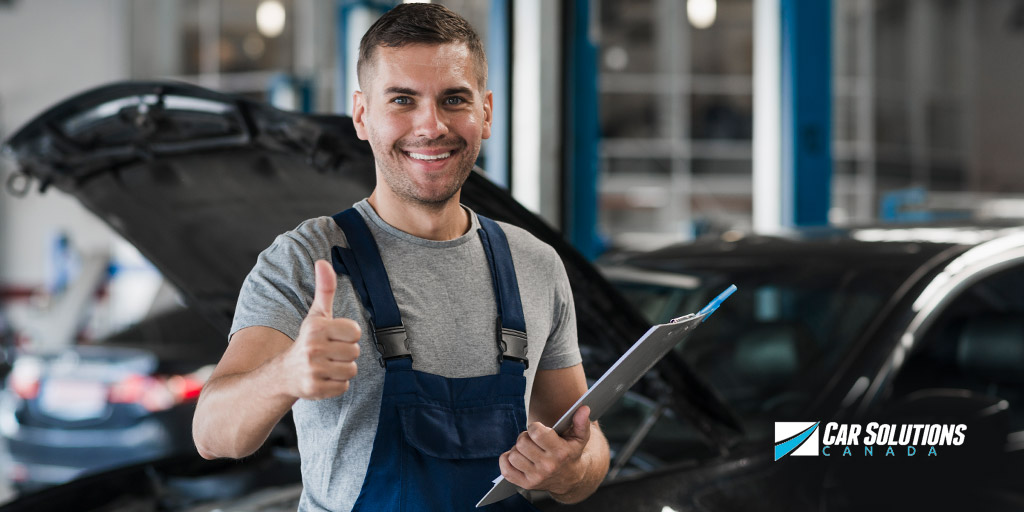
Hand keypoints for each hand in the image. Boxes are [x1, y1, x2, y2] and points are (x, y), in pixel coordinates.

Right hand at [280, 260, 360, 399]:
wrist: (283, 374)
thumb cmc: (307, 340)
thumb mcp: (316, 315)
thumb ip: (324, 288)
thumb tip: (323, 261)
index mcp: (316, 328)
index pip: (355, 332)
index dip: (348, 336)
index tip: (334, 338)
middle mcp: (313, 348)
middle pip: (355, 352)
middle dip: (346, 354)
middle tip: (329, 354)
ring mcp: (313, 370)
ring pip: (351, 370)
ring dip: (342, 370)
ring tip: (327, 366)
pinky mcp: (314, 389)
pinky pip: (344, 387)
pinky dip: (337, 385)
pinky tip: (323, 378)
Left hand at [499, 406, 592, 495]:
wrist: (571, 479)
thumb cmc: (571, 453)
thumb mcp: (580, 437)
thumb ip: (581, 422)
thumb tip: (583, 408)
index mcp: (560, 452)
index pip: (537, 433)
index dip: (535, 427)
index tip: (539, 429)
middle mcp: (548, 466)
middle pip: (522, 443)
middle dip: (525, 437)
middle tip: (533, 440)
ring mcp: (536, 477)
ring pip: (513, 455)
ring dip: (517, 450)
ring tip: (527, 450)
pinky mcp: (526, 484)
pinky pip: (506, 470)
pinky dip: (506, 461)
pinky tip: (518, 457)